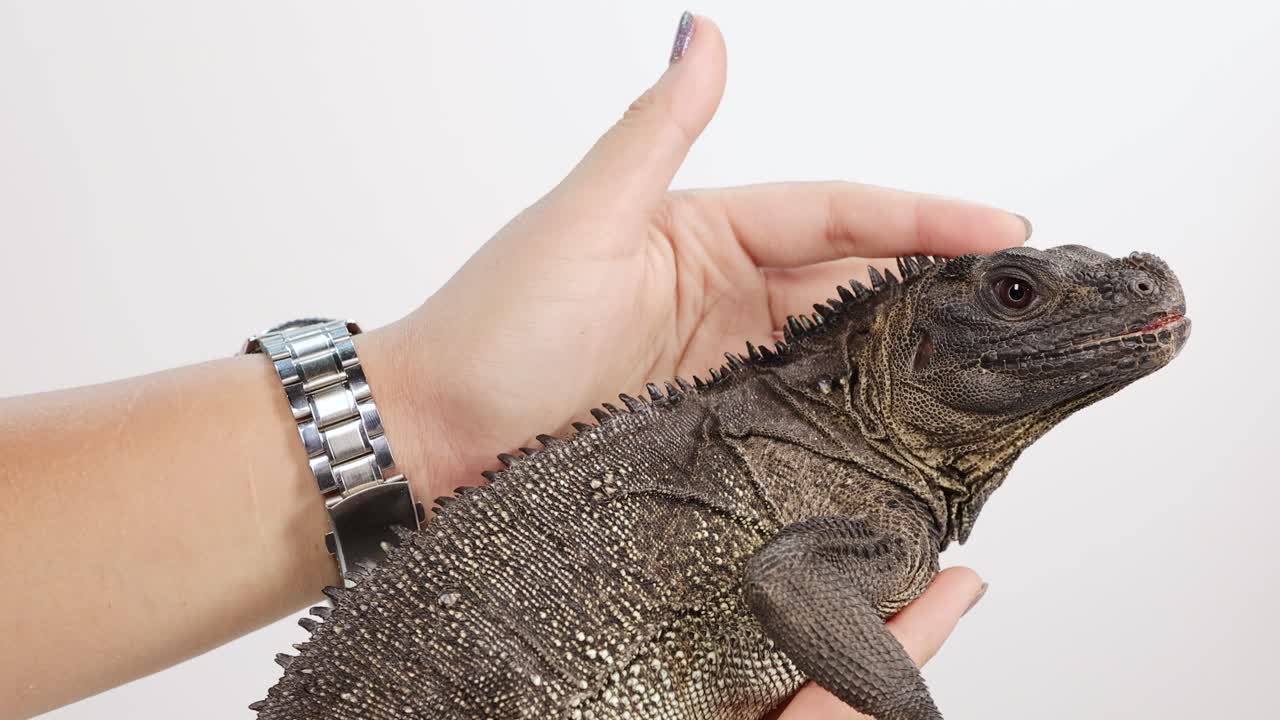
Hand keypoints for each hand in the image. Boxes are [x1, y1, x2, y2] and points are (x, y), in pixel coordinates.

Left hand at [359, 15, 1017, 716]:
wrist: (433, 437)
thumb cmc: (492, 328)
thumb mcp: (584, 221)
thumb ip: (657, 133)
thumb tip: (705, 32)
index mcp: (706, 230)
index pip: (835, 211)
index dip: (921, 217)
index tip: (1002, 228)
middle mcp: (728, 294)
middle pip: (858, 279)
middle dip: (943, 285)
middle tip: (1029, 303)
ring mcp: (729, 366)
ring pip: (845, 350)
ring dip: (916, 353)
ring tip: (998, 362)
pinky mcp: (719, 429)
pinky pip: (807, 416)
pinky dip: (861, 415)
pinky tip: (910, 424)